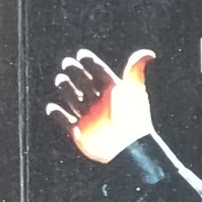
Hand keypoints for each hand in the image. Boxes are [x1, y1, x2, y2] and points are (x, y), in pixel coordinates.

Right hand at [45, 48, 155, 163]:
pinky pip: (63, 120)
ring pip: (72, 98)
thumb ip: (136, 70)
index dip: (90, 63)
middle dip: (75, 73)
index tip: (82, 55)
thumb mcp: (134, 90)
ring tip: (62, 80)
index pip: (98, 72)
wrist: (127, 148)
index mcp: (113, 92)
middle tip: (69, 64)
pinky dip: (56, 113)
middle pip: (83, 82)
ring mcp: (88, 116)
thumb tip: (149, 53)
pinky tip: (52, 107)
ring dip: (65, 88)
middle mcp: (100, 102)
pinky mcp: (79, 131)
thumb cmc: (133, 118)